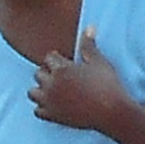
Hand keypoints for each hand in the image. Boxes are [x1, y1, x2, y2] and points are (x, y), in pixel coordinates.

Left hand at [28, 52, 142, 137]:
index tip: (68, 64)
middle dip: (48, 73)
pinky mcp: (53, 117)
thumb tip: (89, 27)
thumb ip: (89, 46)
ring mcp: (50, 102)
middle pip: (38, 73)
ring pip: (32, 92)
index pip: (49, 58)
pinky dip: (42, 107)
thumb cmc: (107, 85)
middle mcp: (51, 85)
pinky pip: (37, 111)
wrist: (112, 113)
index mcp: (61, 69)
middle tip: (63, 77)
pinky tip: (55, 104)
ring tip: (55, 90)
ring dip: (41, 89)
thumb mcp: (98, 62)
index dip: (58, 59)